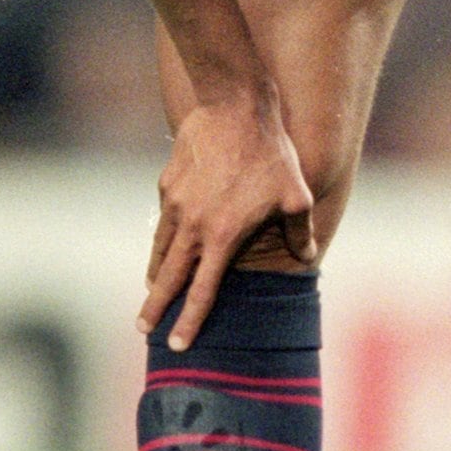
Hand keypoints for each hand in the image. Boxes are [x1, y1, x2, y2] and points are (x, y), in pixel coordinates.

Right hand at [140, 92, 314, 349]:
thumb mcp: (295, 195)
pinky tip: (166, 241)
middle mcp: (193, 226)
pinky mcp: (168, 182)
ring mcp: (176, 204)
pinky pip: (165, 217)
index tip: (177, 344)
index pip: (203, 290)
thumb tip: (307, 256)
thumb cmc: (271, 152)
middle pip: (167, 277)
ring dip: (155, 272)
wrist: (235, 106)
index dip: (189, 320)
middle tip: (142, 328)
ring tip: (151, 289)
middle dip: (155, 306)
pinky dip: (163, 235)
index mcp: (222, 237)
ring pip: (160, 248)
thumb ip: (298, 231)